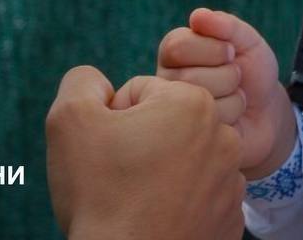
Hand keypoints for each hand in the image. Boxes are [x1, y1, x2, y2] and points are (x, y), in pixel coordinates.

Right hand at [45, 65, 245, 239]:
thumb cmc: (100, 194)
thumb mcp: (71, 119)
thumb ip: (82, 81)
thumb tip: (97, 82)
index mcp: (193, 103)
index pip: (140, 93)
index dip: (114, 118)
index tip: (109, 149)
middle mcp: (224, 138)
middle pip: (166, 124)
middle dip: (140, 142)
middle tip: (120, 175)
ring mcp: (231, 183)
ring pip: (182, 159)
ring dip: (160, 172)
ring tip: (137, 200)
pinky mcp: (229, 220)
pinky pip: (197, 197)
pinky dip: (177, 204)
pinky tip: (156, 218)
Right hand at [156, 8, 296, 178]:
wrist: (267, 113)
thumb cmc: (252, 71)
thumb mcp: (247, 41)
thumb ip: (226, 25)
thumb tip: (197, 16)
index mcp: (174, 52)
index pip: (176, 46)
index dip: (213, 49)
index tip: (232, 52)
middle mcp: (167, 81)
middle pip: (187, 77)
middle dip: (226, 75)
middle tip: (236, 78)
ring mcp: (173, 113)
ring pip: (196, 102)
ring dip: (232, 97)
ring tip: (235, 97)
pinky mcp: (187, 139)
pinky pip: (206, 128)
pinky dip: (232, 119)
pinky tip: (232, 119)